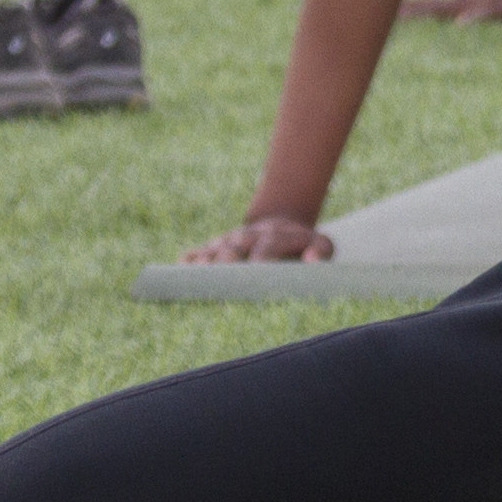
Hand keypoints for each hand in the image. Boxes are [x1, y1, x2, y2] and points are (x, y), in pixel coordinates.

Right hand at [182, 213, 335, 263]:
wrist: (282, 226)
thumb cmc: (304, 245)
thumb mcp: (321, 244)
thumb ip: (321, 251)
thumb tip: (312, 259)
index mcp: (277, 236)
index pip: (269, 244)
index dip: (262, 255)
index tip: (256, 269)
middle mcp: (251, 236)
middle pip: (237, 244)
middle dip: (229, 258)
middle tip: (221, 276)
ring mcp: (231, 240)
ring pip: (216, 247)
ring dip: (207, 259)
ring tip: (197, 273)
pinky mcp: (216, 247)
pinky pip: (199, 251)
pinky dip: (190, 259)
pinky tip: (180, 269)